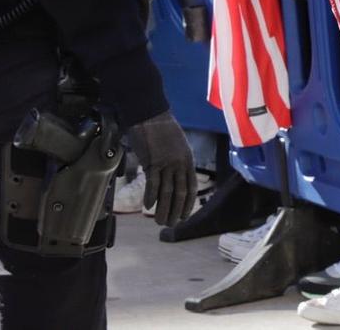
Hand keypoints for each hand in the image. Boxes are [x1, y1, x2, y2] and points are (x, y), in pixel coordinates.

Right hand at [126, 111, 195, 227]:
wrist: (150, 114)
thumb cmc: (162, 129)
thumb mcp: (178, 146)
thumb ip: (177, 162)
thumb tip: (173, 178)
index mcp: (188, 160)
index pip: (192, 187)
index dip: (189, 204)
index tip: (185, 216)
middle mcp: (180, 163)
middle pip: (180, 193)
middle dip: (176, 211)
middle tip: (171, 225)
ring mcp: (167, 163)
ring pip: (167, 193)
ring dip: (163, 210)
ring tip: (159, 222)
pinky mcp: (152, 162)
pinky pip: (153, 184)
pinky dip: (151, 198)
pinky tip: (148, 207)